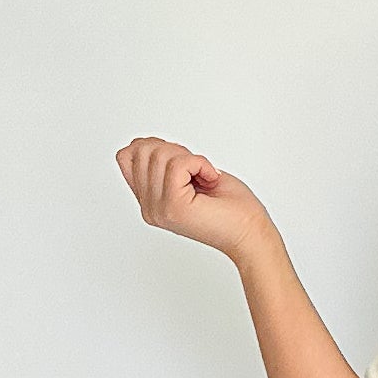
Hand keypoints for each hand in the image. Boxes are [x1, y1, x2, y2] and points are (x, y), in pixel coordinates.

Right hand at [115, 137, 271, 260]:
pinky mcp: (174, 206)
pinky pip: (179, 164)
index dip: (155, 147)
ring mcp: (159, 209)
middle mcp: (149, 208)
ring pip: (160, 155)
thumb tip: (143, 145)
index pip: (126, 156)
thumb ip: (162, 163)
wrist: (251, 233)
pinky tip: (210, 181)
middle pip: (142, 150)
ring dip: (191, 159)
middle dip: (176, 151)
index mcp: (150, 201)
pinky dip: (201, 164)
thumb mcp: (189, 175)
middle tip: (198, 173)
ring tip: (205, 180)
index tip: (183, 165)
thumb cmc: (231, 208)